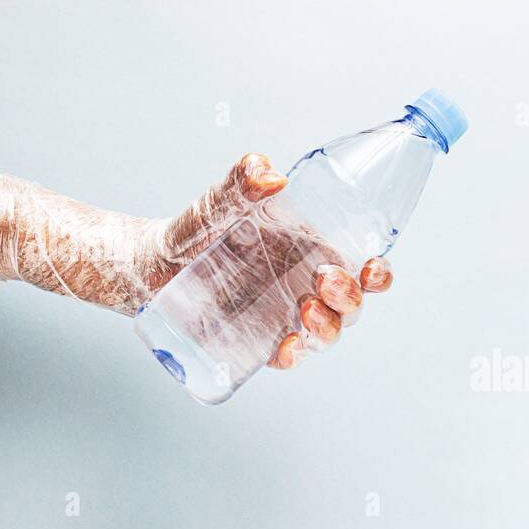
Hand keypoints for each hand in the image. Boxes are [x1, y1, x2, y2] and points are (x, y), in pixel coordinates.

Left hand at [135, 153, 393, 368]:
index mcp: (312, 253)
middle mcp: (306, 288)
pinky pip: (288, 356)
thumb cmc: (193, 232)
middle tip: (324, 281)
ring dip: (328, 327)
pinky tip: (286, 347)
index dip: (378, 273)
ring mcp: (285, 318)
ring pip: (327, 333)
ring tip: (305, 310)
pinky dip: (293, 356)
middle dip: (350, 297)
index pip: (362, 268)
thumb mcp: (216, 205)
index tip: (371, 267)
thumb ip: (239, 183)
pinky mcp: (260, 342)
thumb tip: (268, 172)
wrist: (150, 267)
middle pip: (352, 304)